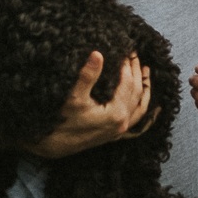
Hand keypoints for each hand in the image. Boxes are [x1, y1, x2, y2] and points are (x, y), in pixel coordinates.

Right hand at [29, 50, 156, 156]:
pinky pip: (135, 119)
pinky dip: (141, 106)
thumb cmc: (60, 123)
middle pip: (136, 93)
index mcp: (115, 114)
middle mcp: (121, 123)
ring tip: (145, 71)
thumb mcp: (73, 97)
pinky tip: (143, 100)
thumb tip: (98, 54)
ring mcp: (119, 131)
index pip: (127, 84)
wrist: (52, 146)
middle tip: (135, 54)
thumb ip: (87, 76)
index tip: (125, 51)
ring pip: (140, 107)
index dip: (127, 65)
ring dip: (144, 88)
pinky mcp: (113, 134)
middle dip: (137, 72)